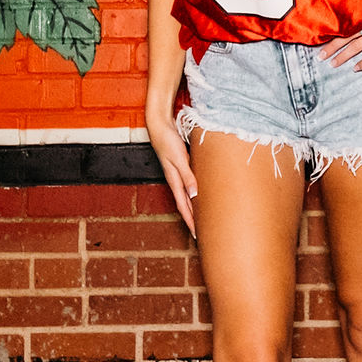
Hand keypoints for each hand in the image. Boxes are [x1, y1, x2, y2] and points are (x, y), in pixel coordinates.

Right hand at [148, 98, 197, 230]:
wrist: (159, 126)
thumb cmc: (168, 141)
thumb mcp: (179, 159)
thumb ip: (187, 176)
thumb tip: (194, 196)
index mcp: (174, 181)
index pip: (184, 206)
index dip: (190, 221)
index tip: (197, 235)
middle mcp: (176, 180)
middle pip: (185, 205)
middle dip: (192, 220)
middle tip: (201, 234)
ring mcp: (177, 174)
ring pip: (187, 196)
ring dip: (193, 209)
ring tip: (202, 219)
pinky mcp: (181, 166)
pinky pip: (189, 186)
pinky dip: (194, 195)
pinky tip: (200, 195)